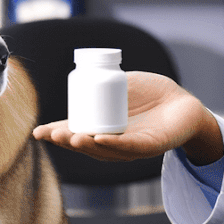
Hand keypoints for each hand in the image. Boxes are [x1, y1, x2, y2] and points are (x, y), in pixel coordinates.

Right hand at [32, 71, 223, 164]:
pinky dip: (114, 144)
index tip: (39, 132)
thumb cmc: (153, 93)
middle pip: (86, 145)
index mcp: (103, 128)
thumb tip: (83, 73)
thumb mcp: (122, 84)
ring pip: (105, 150)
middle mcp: (114, 142)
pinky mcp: (151, 145)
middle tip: (53, 133)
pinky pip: (130, 147)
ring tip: (72, 136)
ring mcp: (132, 146)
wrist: (184, 102)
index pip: (76, 133)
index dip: (57, 134)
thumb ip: (104, 82)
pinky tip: (100, 139)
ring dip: (87, 145)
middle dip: (67, 140)